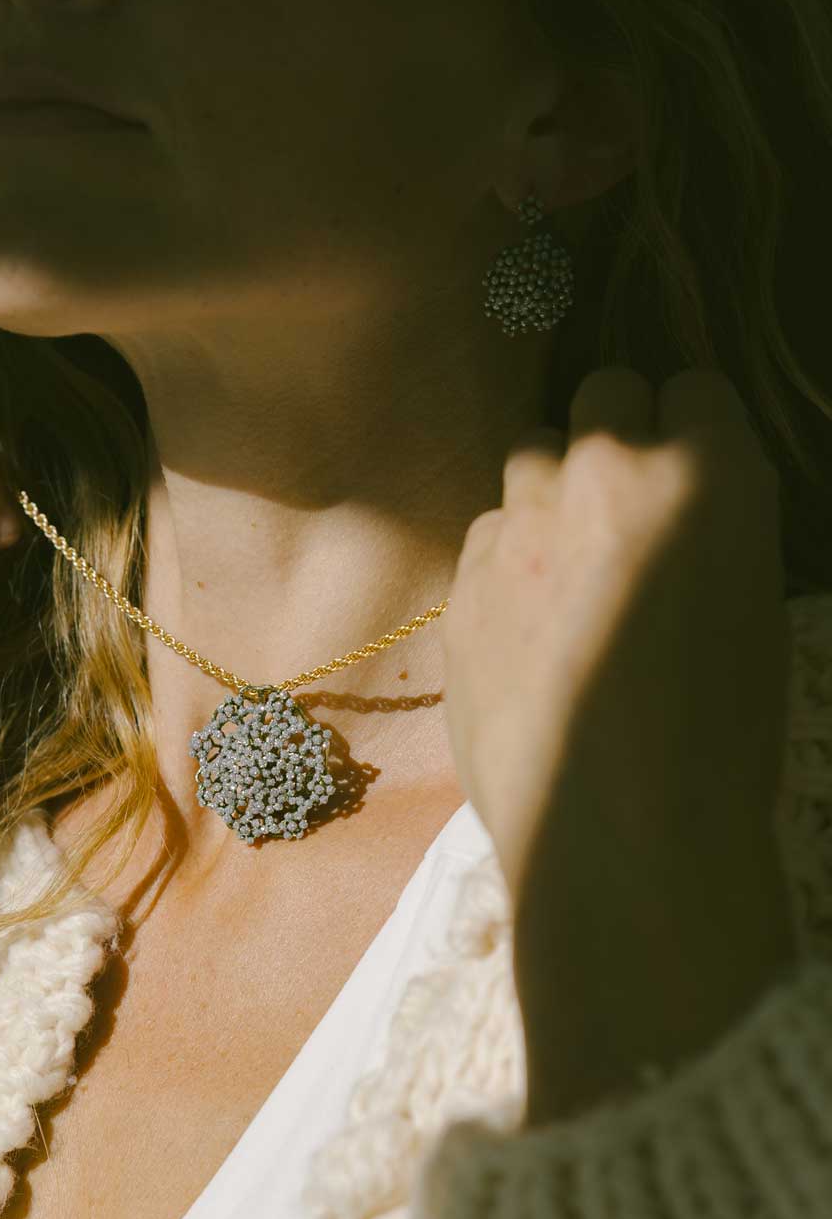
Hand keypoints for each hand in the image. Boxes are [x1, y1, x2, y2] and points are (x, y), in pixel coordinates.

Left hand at [440, 366, 790, 914]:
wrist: (618, 832)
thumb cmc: (721, 735)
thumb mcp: (754, 606)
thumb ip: (712, 521)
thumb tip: (678, 502)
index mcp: (704, 474)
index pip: (693, 386)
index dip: (693, 425)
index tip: (690, 462)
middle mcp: (605, 474)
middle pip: (601, 392)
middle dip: (616, 431)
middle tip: (627, 502)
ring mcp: (521, 523)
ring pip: (530, 456)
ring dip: (553, 490)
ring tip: (571, 568)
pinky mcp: (463, 580)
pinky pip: (487, 533)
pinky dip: (507, 558)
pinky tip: (528, 626)